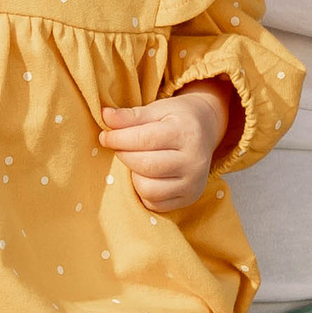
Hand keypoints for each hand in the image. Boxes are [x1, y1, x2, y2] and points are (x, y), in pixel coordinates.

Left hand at [101, 84, 230, 216]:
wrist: (206, 130)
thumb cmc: (178, 119)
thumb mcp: (158, 109)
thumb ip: (131, 115)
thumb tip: (105, 116)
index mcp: (186, 133)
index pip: (144, 139)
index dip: (118, 139)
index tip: (105, 136)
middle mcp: (194, 160)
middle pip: (145, 165)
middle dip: (124, 156)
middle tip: (119, 148)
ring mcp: (193, 183)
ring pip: (148, 189)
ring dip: (133, 176)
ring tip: (136, 162)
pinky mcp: (189, 198)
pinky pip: (154, 203)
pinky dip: (143, 190)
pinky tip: (146, 175)